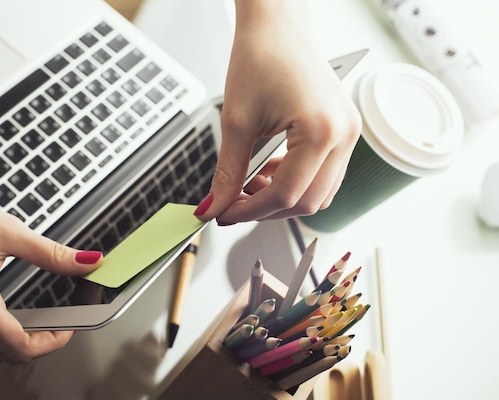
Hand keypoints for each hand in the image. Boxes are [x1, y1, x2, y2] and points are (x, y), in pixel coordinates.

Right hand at [0, 138, 101, 381]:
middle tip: (59, 325)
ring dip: (12, 349)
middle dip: (39, 343)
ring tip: (35, 331)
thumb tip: (88, 261)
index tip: (68, 329)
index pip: (21, 346)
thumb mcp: (10, 232)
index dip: (52, 343)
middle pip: (6, 353)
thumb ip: (52, 254)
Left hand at [195, 0, 361, 223]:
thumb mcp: (236, 121)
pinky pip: (324, 174)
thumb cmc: (260, 56)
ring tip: (249, 183)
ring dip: (282, 197)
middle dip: (266, 209)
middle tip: (233, 204)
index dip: (250, 211)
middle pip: (307, 202)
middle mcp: (344, 135)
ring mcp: (348, 132)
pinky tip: (268, 170)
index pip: (286, 195)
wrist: (277, 23)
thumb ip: (227, 172)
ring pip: (318, 193)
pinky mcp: (343, 129)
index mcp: (322, 131)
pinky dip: (295, 180)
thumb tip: (214, 207)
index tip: (223, 214)